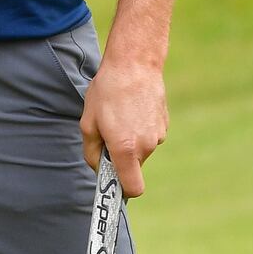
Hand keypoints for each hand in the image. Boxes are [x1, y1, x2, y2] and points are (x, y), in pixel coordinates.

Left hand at [79, 59, 168, 197]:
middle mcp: (146, 146)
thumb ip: (92, 153)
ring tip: (119, 114)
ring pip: (141, 149)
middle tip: (107, 132)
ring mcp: (158, 135)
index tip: (112, 180)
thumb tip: (99, 168)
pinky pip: (149, 135)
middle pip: (133, 166)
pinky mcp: (164, 123)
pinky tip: (132, 108)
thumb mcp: (88, 123)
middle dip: (120, 157)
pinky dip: (139, 128)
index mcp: (126, 149)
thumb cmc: (107, 92)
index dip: (122, 189)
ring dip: (130, 140)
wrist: (134, 63)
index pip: (133, 189)